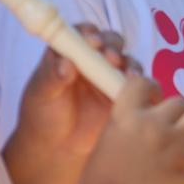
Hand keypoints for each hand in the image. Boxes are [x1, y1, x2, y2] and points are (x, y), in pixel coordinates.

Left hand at [14, 25, 130, 158]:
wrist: (57, 150)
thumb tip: (66, 64)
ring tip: (127, 75)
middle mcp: (93, 61)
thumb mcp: (40, 95)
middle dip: (113, 46)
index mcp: (70, 53)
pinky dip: (142, 83)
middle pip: (111, 42)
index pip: (83, 33)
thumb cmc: (42, 117)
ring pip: (127, 61)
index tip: (92, 41)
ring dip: (129, 64)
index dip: (90, 33)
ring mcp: (111, 77)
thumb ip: (51, 77)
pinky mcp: (125, 94)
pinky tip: (135, 89)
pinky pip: (139, 84)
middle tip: (111, 58)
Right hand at [78, 72, 183, 183]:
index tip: (154, 102)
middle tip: (174, 131)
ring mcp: (175, 146)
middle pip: (179, 101)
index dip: (152, 91)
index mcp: (125, 117)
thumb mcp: (103, 145)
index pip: (143, 83)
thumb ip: (125, 125)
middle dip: (179, 114)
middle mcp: (153, 126)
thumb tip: (143, 116)